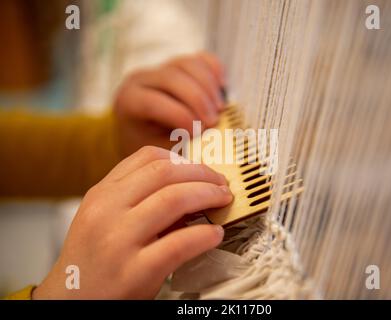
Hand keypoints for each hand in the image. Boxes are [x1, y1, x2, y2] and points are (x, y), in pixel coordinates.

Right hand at [32, 146, 231, 298]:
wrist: (71, 300)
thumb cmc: (94, 259)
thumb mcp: (105, 218)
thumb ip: (137, 197)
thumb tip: (189, 186)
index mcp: (102, 194)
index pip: (148, 157)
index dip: (185, 160)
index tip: (203, 170)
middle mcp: (107, 211)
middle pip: (165, 173)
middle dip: (203, 174)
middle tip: (222, 185)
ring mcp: (119, 240)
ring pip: (174, 200)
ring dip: (208, 196)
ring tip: (223, 202)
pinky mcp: (134, 271)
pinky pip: (179, 243)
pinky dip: (204, 235)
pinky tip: (215, 234)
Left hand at [114, 52, 225, 156]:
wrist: (143, 131)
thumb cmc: (153, 144)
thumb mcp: (159, 149)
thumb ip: (180, 140)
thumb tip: (209, 135)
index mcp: (130, 101)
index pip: (153, 102)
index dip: (179, 115)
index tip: (198, 132)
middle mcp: (142, 79)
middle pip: (173, 78)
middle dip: (198, 100)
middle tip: (214, 122)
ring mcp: (162, 67)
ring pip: (188, 64)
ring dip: (210, 86)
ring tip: (220, 109)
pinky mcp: (180, 64)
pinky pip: (201, 59)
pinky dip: (215, 70)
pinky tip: (223, 88)